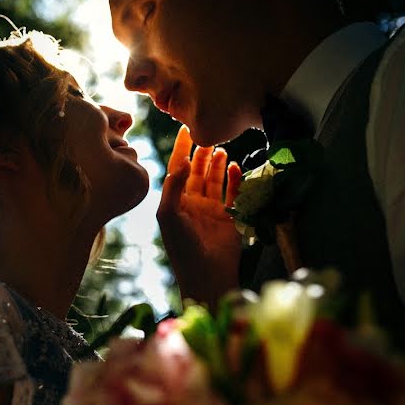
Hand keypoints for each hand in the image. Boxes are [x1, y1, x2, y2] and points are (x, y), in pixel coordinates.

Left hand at [157, 126, 242, 307]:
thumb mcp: (169, 215)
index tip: (185, 128)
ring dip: (217, 164)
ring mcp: (211, 210)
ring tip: (221, 147)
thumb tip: (182, 160)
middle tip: (208, 134)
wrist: (207, 276)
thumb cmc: (183, 248)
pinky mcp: (229, 217)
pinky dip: (234, 179)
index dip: (181, 149)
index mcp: (174, 202)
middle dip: (201, 153)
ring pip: (214, 180)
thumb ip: (173, 186)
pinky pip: (232, 193)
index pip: (177, 169)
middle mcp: (192, 203)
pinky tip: (235, 166)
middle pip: (197, 172)